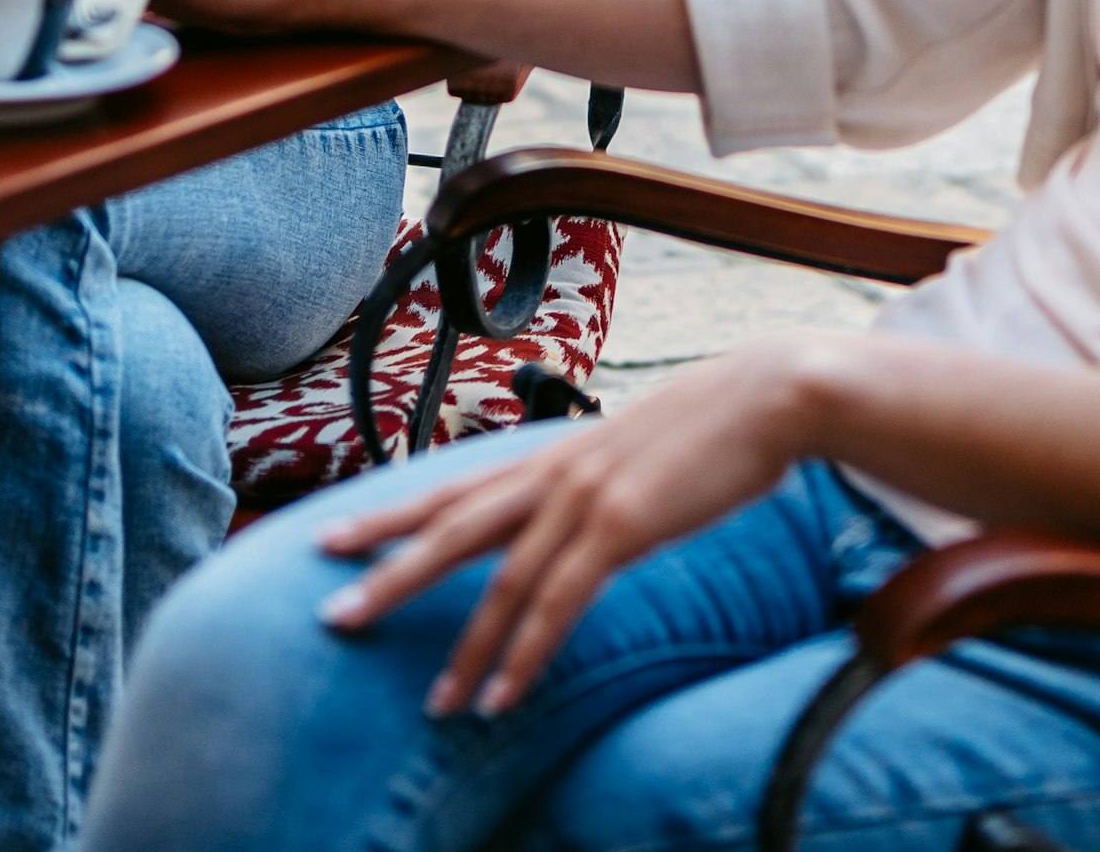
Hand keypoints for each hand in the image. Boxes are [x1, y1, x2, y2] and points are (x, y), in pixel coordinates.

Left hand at [312, 339, 834, 714]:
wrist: (769, 394)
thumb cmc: (713, 425)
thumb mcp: (634, 451)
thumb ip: (596, 484)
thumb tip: (582, 513)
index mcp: (550, 456)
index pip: (450, 488)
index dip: (388, 513)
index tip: (330, 535)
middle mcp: (550, 473)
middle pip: (448, 528)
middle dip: (385, 570)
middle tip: (330, 613)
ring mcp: (581, 498)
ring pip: (499, 582)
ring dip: (463, 651)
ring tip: (432, 704)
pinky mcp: (620, 525)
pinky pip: (558, 604)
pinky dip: (526, 656)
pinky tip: (502, 698)